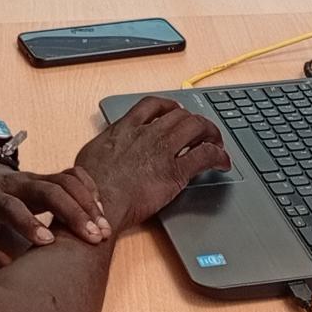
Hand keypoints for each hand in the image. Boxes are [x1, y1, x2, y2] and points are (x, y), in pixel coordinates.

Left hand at [0, 160, 110, 272]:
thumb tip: (10, 279)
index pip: (9, 206)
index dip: (28, 222)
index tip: (49, 242)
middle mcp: (12, 184)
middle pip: (46, 190)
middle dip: (73, 212)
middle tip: (95, 237)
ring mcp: (32, 177)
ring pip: (64, 181)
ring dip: (88, 204)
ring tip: (105, 230)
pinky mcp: (46, 176)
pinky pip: (72, 174)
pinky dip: (90, 189)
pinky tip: (102, 211)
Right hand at [75, 96, 231, 231]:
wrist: (97, 206)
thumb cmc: (88, 188)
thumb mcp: (92, 153)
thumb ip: (106, 144)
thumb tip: (107, 146)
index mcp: (125, 128)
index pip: (153, 105)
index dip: (169, 106)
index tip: (176, 110)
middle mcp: (147, 134)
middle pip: (180, 114)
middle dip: (195, 120)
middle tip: (202, 130)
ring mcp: (162, 151)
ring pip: (197, 127)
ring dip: (211, 132)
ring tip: (216, 142)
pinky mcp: (175, 172)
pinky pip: (205, 155)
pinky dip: (219, 156)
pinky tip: (222, 162)